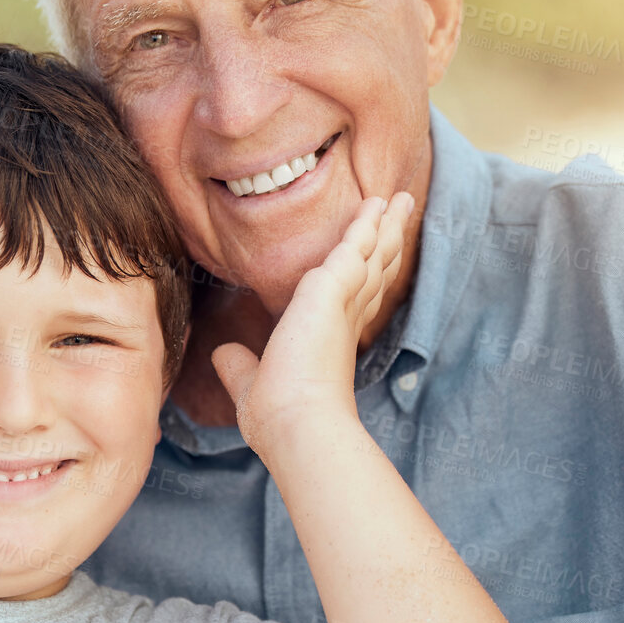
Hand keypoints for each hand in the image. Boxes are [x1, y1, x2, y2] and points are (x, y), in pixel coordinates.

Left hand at [211, 193, 410, 458]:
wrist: (295, 423)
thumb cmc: (278, 416)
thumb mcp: (250, 386)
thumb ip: (238, 367)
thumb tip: (222, 354)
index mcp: (330, 340)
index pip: (354, 299)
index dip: (365, 276)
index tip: (373, 259)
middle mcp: (345, 320)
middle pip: (373, 270)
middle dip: (386, 241)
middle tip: (400, 212)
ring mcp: (343, 303)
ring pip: (372, 254)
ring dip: (385, 225)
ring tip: (401, 199)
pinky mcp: (332, 288)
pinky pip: (354, 246)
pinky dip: (366, 224)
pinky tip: (376, 203)